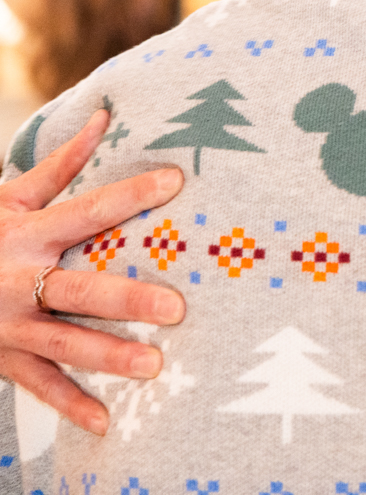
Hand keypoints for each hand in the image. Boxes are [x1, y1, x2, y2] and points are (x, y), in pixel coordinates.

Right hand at [0, 110, 185, 434]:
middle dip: (126, 301)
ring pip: (64, 343)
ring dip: (108, 357)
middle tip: (176, 308)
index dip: (130, 193)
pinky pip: (39, 385)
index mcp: (27, 234)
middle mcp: (18, 280)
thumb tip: (106, 116)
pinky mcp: (1, 357)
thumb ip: (60, 165)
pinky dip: (70, 405)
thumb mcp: (8, 196)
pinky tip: (106, 422)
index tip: (176, 180)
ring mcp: (9, 325)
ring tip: (155, 366)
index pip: (86, 210)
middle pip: (80, 290)